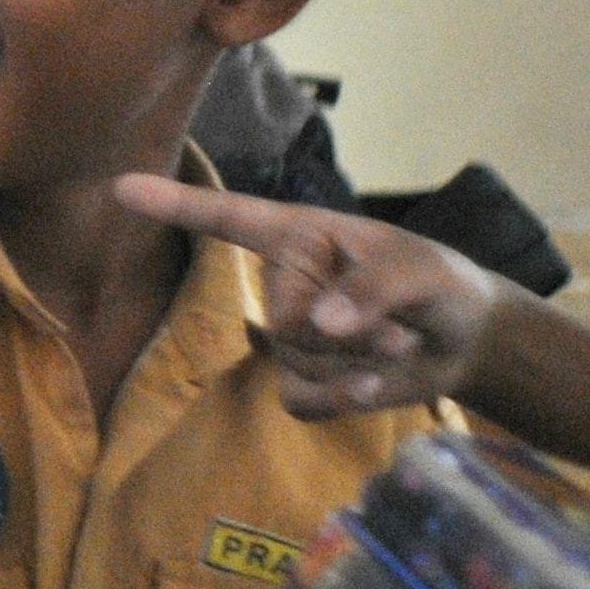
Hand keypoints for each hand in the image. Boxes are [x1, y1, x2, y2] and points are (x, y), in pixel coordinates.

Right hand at [114, 174, 496, 416]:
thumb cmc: (438, 283)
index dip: (173, 204)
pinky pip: (299, 401)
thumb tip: (315, 322)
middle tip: (398, 329)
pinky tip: (371, 387)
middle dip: (349, 337)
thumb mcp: (419, 271)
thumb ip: (371, 289)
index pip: (226, 217)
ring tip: (395, 348)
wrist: (468, 343)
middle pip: (284, 321)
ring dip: (356, 368)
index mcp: (299, 235)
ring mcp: (289, 334)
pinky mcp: (303, 380)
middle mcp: (283, 281)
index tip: (121, 187)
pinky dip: (341, 401)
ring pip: (295, 365)